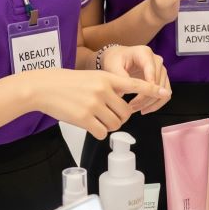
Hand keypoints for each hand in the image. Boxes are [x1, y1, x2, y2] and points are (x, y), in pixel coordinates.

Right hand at [26, 69, 169, 139]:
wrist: (43, 87)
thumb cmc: (68, 83)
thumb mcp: (93, 77)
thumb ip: (110, 87)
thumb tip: (124, 104)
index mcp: (107, 78)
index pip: (135, 84)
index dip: (152, 89)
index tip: (165, 92)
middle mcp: (103, 90)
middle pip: (126, 112)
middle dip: (122, 117)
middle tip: (111, 116)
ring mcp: (93, 105)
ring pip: (115, 124)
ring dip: (111, 126)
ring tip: (100, 120)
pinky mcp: (84, 119)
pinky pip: (102, 132)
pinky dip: (100, 132)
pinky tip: (92, 126)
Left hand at [99, 45, 170, 114]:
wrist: (118, 58)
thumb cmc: (115, 60)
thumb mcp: (112, 66)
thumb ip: (119, 78)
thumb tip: (124, 94)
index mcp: (145, 53)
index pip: (151, 70)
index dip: (149, 85)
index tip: (142, 97)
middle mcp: (157, 60)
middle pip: (158, 82)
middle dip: (146, 97)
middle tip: (131, 107)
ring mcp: (161, 69)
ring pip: (163, 90)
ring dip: (151, 103)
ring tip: (135, 109)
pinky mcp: (162, 79)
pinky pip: (165, 94)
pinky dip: (156, 103)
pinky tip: (144, 109)